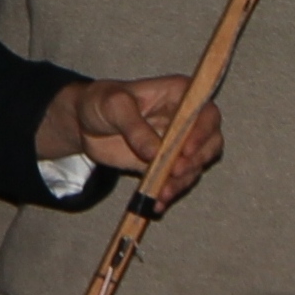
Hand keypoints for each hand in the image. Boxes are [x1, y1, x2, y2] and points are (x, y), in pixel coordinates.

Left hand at [36, 76, 221, 205]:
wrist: (85, 124)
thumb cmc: (101, 102)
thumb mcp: (113, 106)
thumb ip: (134, 127)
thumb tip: (155, 153)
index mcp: (179, 94)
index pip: (205, 111)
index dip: (203, 131)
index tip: (186, 150)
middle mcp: (185, 119)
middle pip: (210, 141)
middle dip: (196, 160)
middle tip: (175, 172)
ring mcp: (178, 143)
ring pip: (195, 165)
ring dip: (182, 181)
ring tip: (162, 192)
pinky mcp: (166, 164)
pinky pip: (177, 180)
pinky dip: (169, 192)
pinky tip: (157, 201)